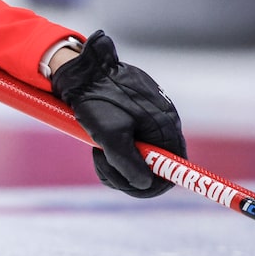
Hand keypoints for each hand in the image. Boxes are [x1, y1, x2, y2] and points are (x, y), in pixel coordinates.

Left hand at [51, 30, 186, 197]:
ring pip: (136, 158)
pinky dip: (110, 151)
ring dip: (114, 163)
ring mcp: (146, 123)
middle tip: (102, 163)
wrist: (80, 71)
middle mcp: (161, 126)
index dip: (155, 183)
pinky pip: (126, 146)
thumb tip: (145, 184)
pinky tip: (96, 142)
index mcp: (165, 127)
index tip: (130, 184)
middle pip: (153, 167)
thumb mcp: (110, 135)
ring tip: (96, 149)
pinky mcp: (131, 121)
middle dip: (126, 173)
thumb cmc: (96, 100)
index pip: (174, 167)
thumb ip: (128, 163)